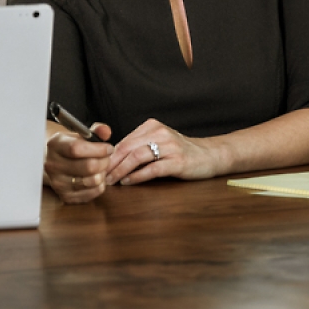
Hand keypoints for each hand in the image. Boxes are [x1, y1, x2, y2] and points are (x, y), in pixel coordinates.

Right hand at [44, 123, 112, 203]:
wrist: (52, 162)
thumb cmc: (69, 147)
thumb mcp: (79, 134)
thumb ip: (95, 131)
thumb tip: (106, 131)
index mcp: (55, 145)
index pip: (77, 149)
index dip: (98, 149)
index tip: (109, 148)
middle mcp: (53, 165)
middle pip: (88, 167)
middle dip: (104, 161)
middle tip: (107, 158)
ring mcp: (57, 183)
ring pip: (92, 181)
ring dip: (102, 174)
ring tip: (101, 167)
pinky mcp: (65, 196)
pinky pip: (92, 193)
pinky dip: (99, 185)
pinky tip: (96, 177)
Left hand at [105, 119, 219, 185]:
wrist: (209, 155)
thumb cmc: (180, 152)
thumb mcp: (159, 142)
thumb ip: (139, 146)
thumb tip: (112, 159)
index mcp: (152, 126)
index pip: (124, 140)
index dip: (109, 155)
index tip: (99, 167)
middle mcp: (160, 133)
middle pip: (128, 147)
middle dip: (111, 163)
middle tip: (100, 176)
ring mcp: (170, 147)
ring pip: (137, 157)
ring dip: (121, 170)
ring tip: (111, 180)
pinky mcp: (177, 161)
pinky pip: (152, 169)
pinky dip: (137, 176)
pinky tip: (128, 182)